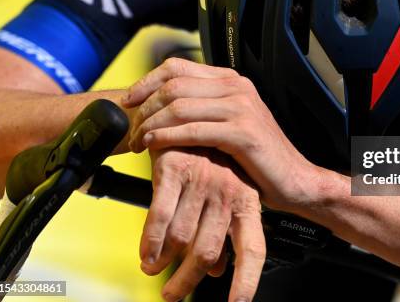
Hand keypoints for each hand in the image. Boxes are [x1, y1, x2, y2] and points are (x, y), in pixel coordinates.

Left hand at [123, 58, 320, 209]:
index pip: (177, 67)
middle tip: (130, 129)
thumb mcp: (229, 123)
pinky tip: (154, 144)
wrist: (294, 180)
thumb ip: (202, 109)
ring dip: (151, 123)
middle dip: (144, 107)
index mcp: (231, 81)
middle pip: (174, 85)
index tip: (128, 100)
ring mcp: (242, 108)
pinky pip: (194, 130)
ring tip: (138, 141)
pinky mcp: (243, 133)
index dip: (147, 81)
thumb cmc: (256, 158)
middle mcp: (237, 88)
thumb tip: (161, 108)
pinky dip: (168, 136)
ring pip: (180, 106)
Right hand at [141, 148, 265, 301]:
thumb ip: (222, 233)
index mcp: (247, 200)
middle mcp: (228, 192)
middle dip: (187, 279)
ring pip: (181, 238)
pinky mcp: (174, 169)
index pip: (253, 249)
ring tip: (154, 271)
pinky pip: (159, 217)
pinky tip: (146, 254)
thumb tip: (215, 273)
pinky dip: (150, 242)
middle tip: (172, 294)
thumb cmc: (211, 161)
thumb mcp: (226, 194)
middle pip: (209, 252)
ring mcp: (203, 180)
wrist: (191, 115)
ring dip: (164, 263)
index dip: (245, 281)